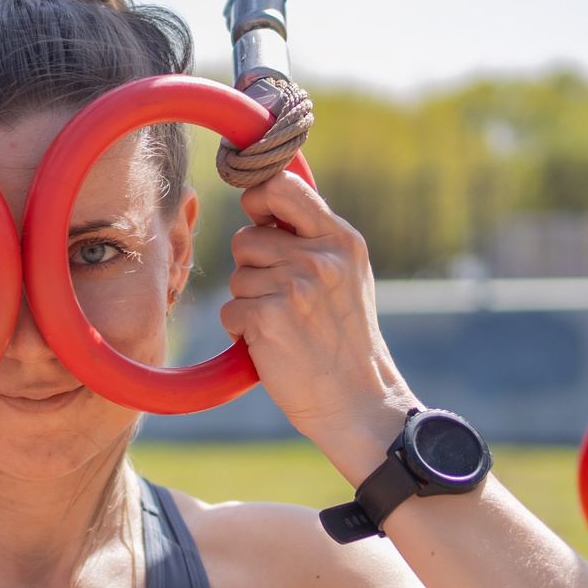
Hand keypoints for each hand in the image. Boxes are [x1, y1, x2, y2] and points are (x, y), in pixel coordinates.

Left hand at [220, 170, 416, 476]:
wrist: (357, 399)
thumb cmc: (345, 337)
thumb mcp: (347, 274)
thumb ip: (314, 236)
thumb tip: (265, 196)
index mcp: (340, 239)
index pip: (281, 187)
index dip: (258, 199)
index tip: (257, 216)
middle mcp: (319, 257)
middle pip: (246, 238)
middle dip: (253, 268)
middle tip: (284, 299)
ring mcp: (294, 286)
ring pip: (236, 277)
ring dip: (248, 301)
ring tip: (284, 324)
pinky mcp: (267, 317)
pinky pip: (229, 311)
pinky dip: (241, 331)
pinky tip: (272, 345)